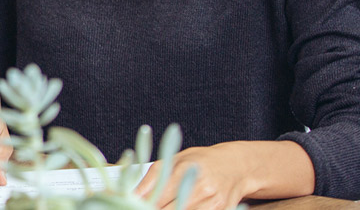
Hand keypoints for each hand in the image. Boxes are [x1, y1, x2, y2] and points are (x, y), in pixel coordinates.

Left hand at [134, 140, 314, 209]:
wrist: (236, 166)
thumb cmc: (201, 161)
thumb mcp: (175, 160)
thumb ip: (152, 177)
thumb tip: (131, 193)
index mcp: (184, 169)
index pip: (156, 195)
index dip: (140, 204)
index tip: (128, 205)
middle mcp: (200, 187)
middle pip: (167, 209)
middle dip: (151, 209)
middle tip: (141, 207)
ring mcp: (212, 202)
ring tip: (159, 206)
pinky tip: (179, 206)